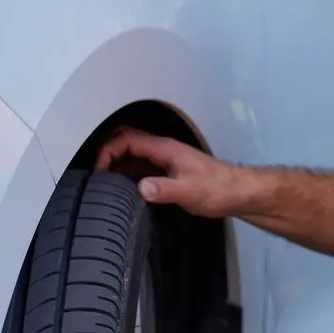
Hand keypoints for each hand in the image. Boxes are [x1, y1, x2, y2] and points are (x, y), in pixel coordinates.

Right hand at [95, 127, 244, 217]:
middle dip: (107, 153)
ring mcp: (165, 160)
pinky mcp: (168, 171)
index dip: (107, 151)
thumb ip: (164, 189)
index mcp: (165, 149)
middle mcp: (163, 150)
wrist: (238, 193)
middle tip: (96, 174)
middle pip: (126, 142)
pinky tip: (122, 188)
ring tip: (102, 182)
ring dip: (116, 163)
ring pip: (132, 154)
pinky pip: (141, 166)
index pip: (127, 139)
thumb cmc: (219, 189)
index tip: (98, 169)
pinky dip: (127, 172)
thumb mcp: (189, 192)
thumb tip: (141, 188)